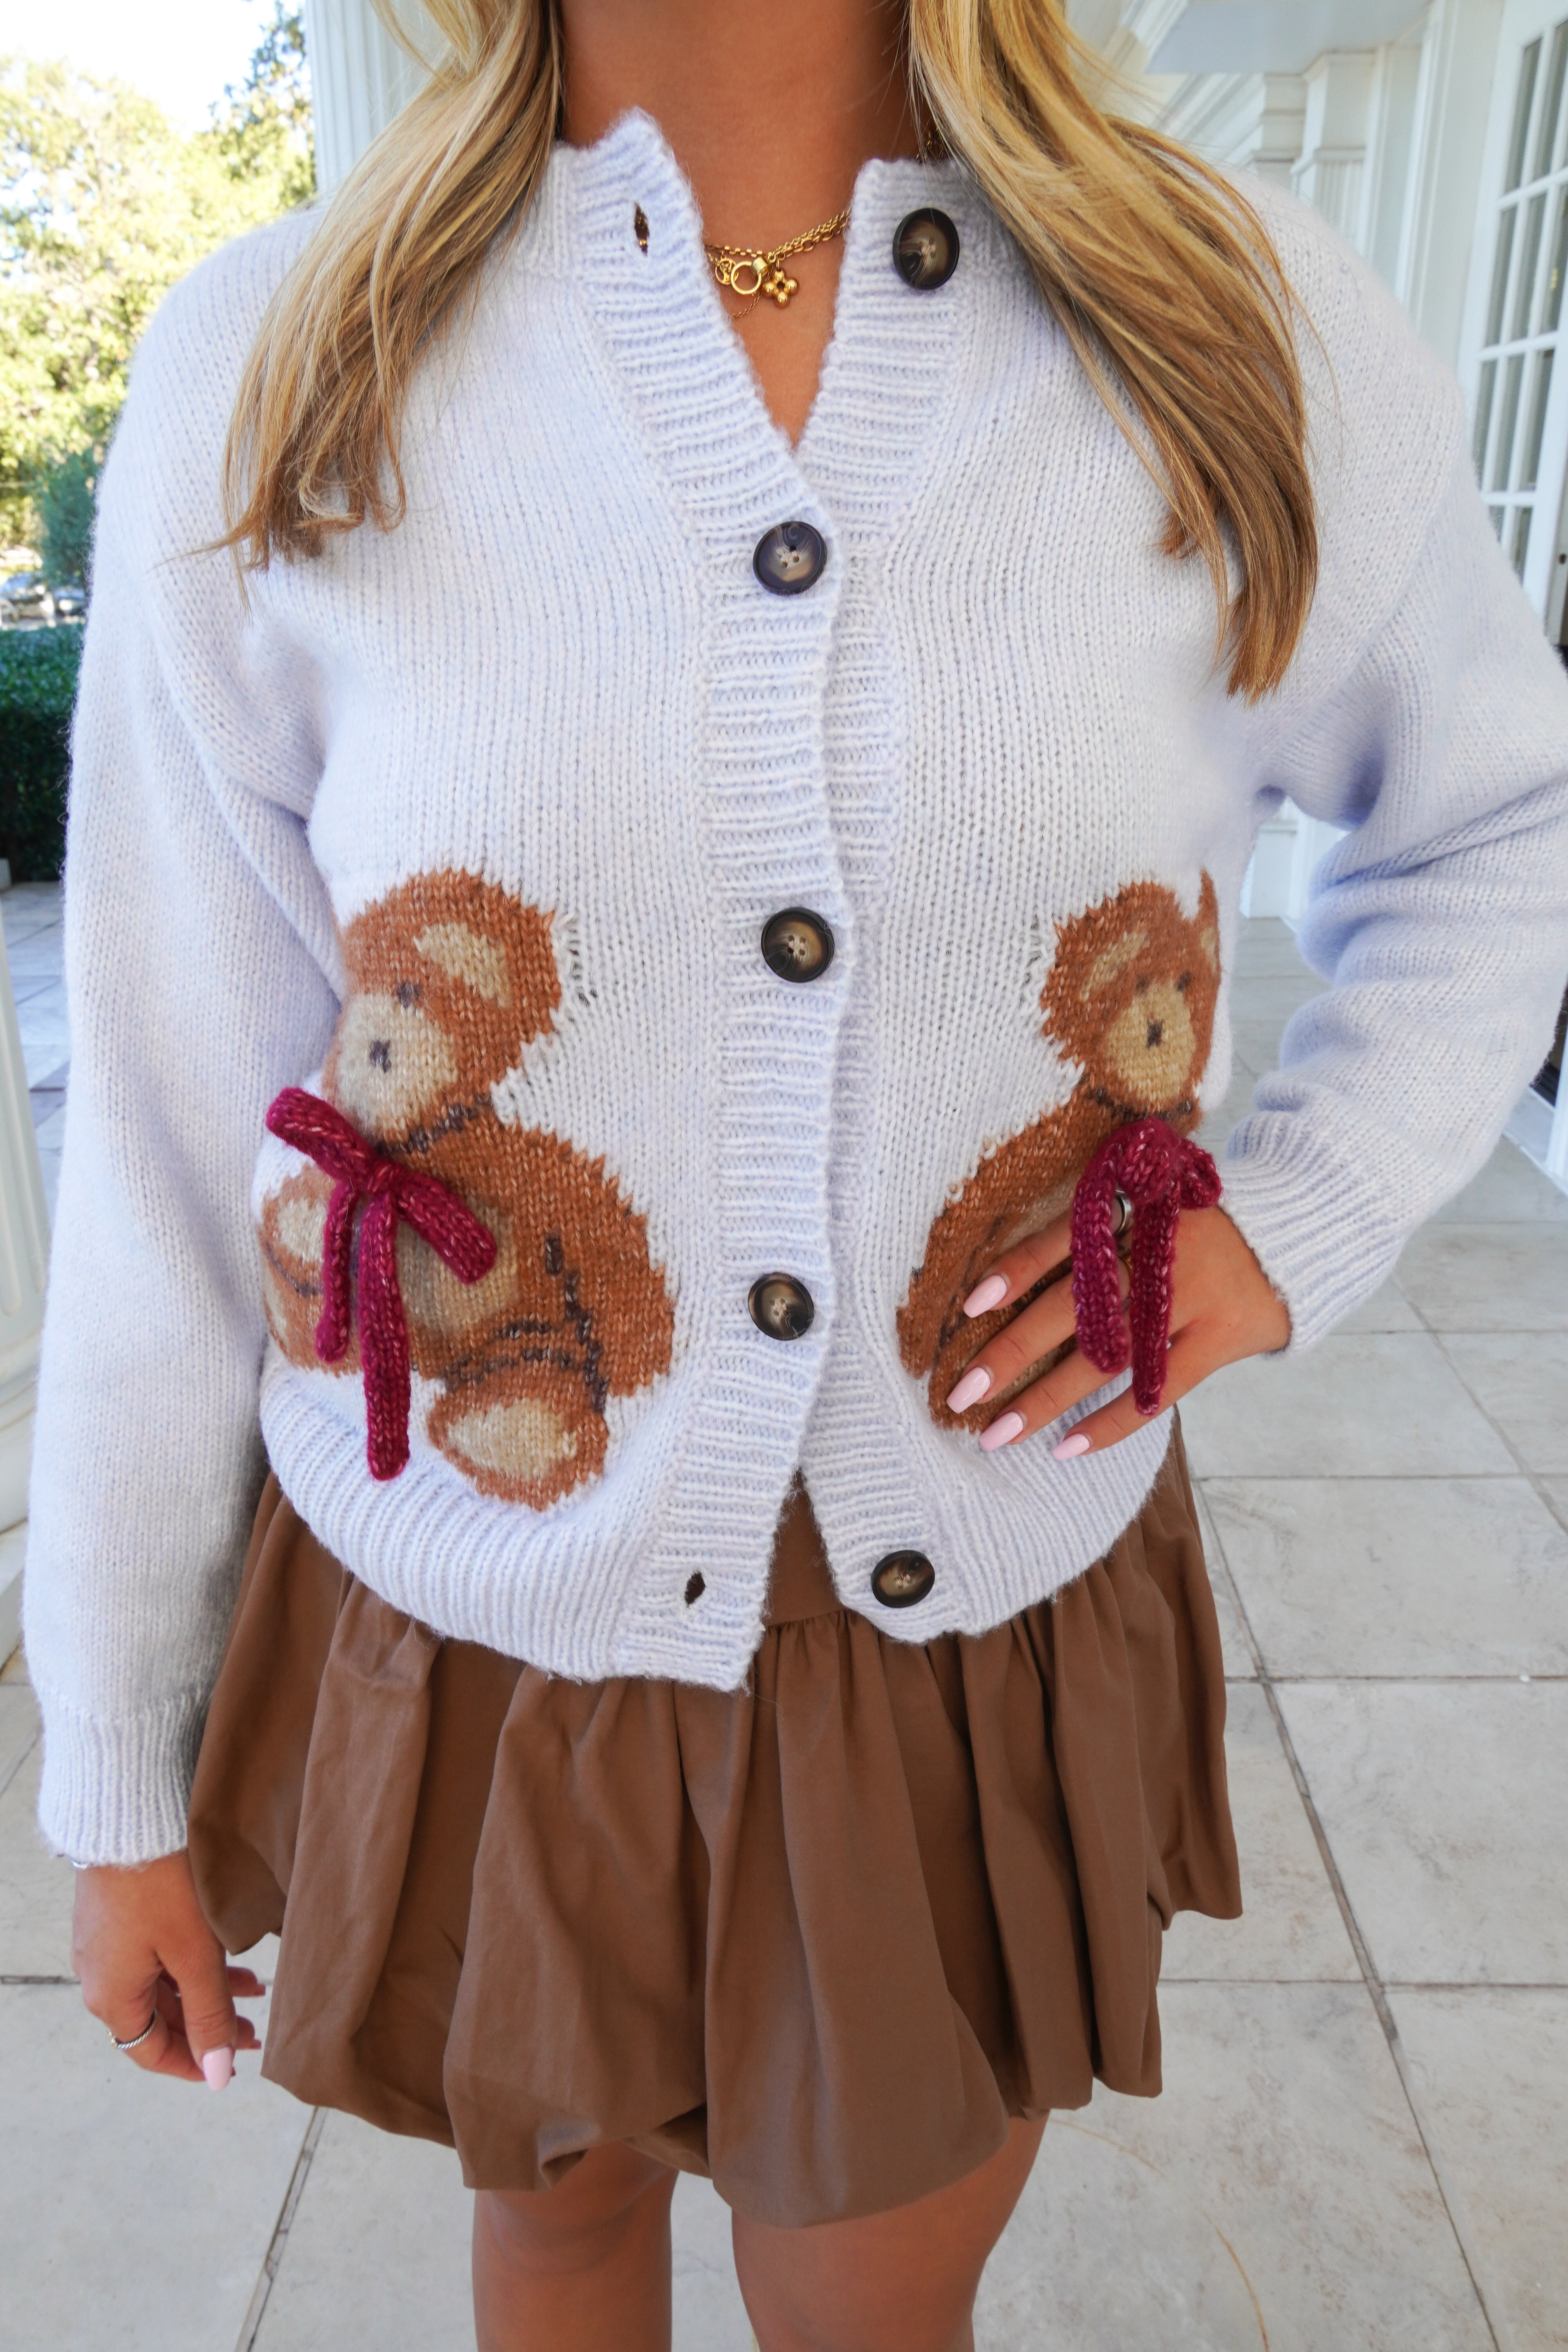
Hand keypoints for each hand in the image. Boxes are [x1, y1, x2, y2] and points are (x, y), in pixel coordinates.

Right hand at [71, 1849, 263, 2088]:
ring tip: (256, 1986)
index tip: (233, 2066)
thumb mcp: (194, 1957)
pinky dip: (191, 1962)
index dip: (194, 2063)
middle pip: (159, 2017)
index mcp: (112, 1997)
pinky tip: (227, 1953)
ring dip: (206, 1991)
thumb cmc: (161, 1887)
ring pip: (162, 1983)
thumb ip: (208, 2016)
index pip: (151, 2051)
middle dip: (209, 2025)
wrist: (130, 1814)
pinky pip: (155, 1954)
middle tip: (256, 2028)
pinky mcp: (118, 1913)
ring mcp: (108, 1943)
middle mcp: (102, 1976)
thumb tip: (216, 2078)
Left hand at [945, 1203, 1289, 1455]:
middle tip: (961, 1393)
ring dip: (1047, 1399)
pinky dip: (1111, 1423)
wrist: (1289, 1238)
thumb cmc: (1196, 1229)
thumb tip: (1005, 1284)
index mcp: (1134, 1213)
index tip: (969, 1308)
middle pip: (1076, 1309)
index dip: (1017, 1273)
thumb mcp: (1148, 1210)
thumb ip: (1095, 1238)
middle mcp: (1158, 1254)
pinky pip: (1157, 1391)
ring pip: (1108, 1358)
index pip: (1064, 1243)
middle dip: (1014, 1353)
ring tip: (997, 1432)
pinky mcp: (1219, 1339)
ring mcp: (1191, 1299)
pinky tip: (1066, 1448)